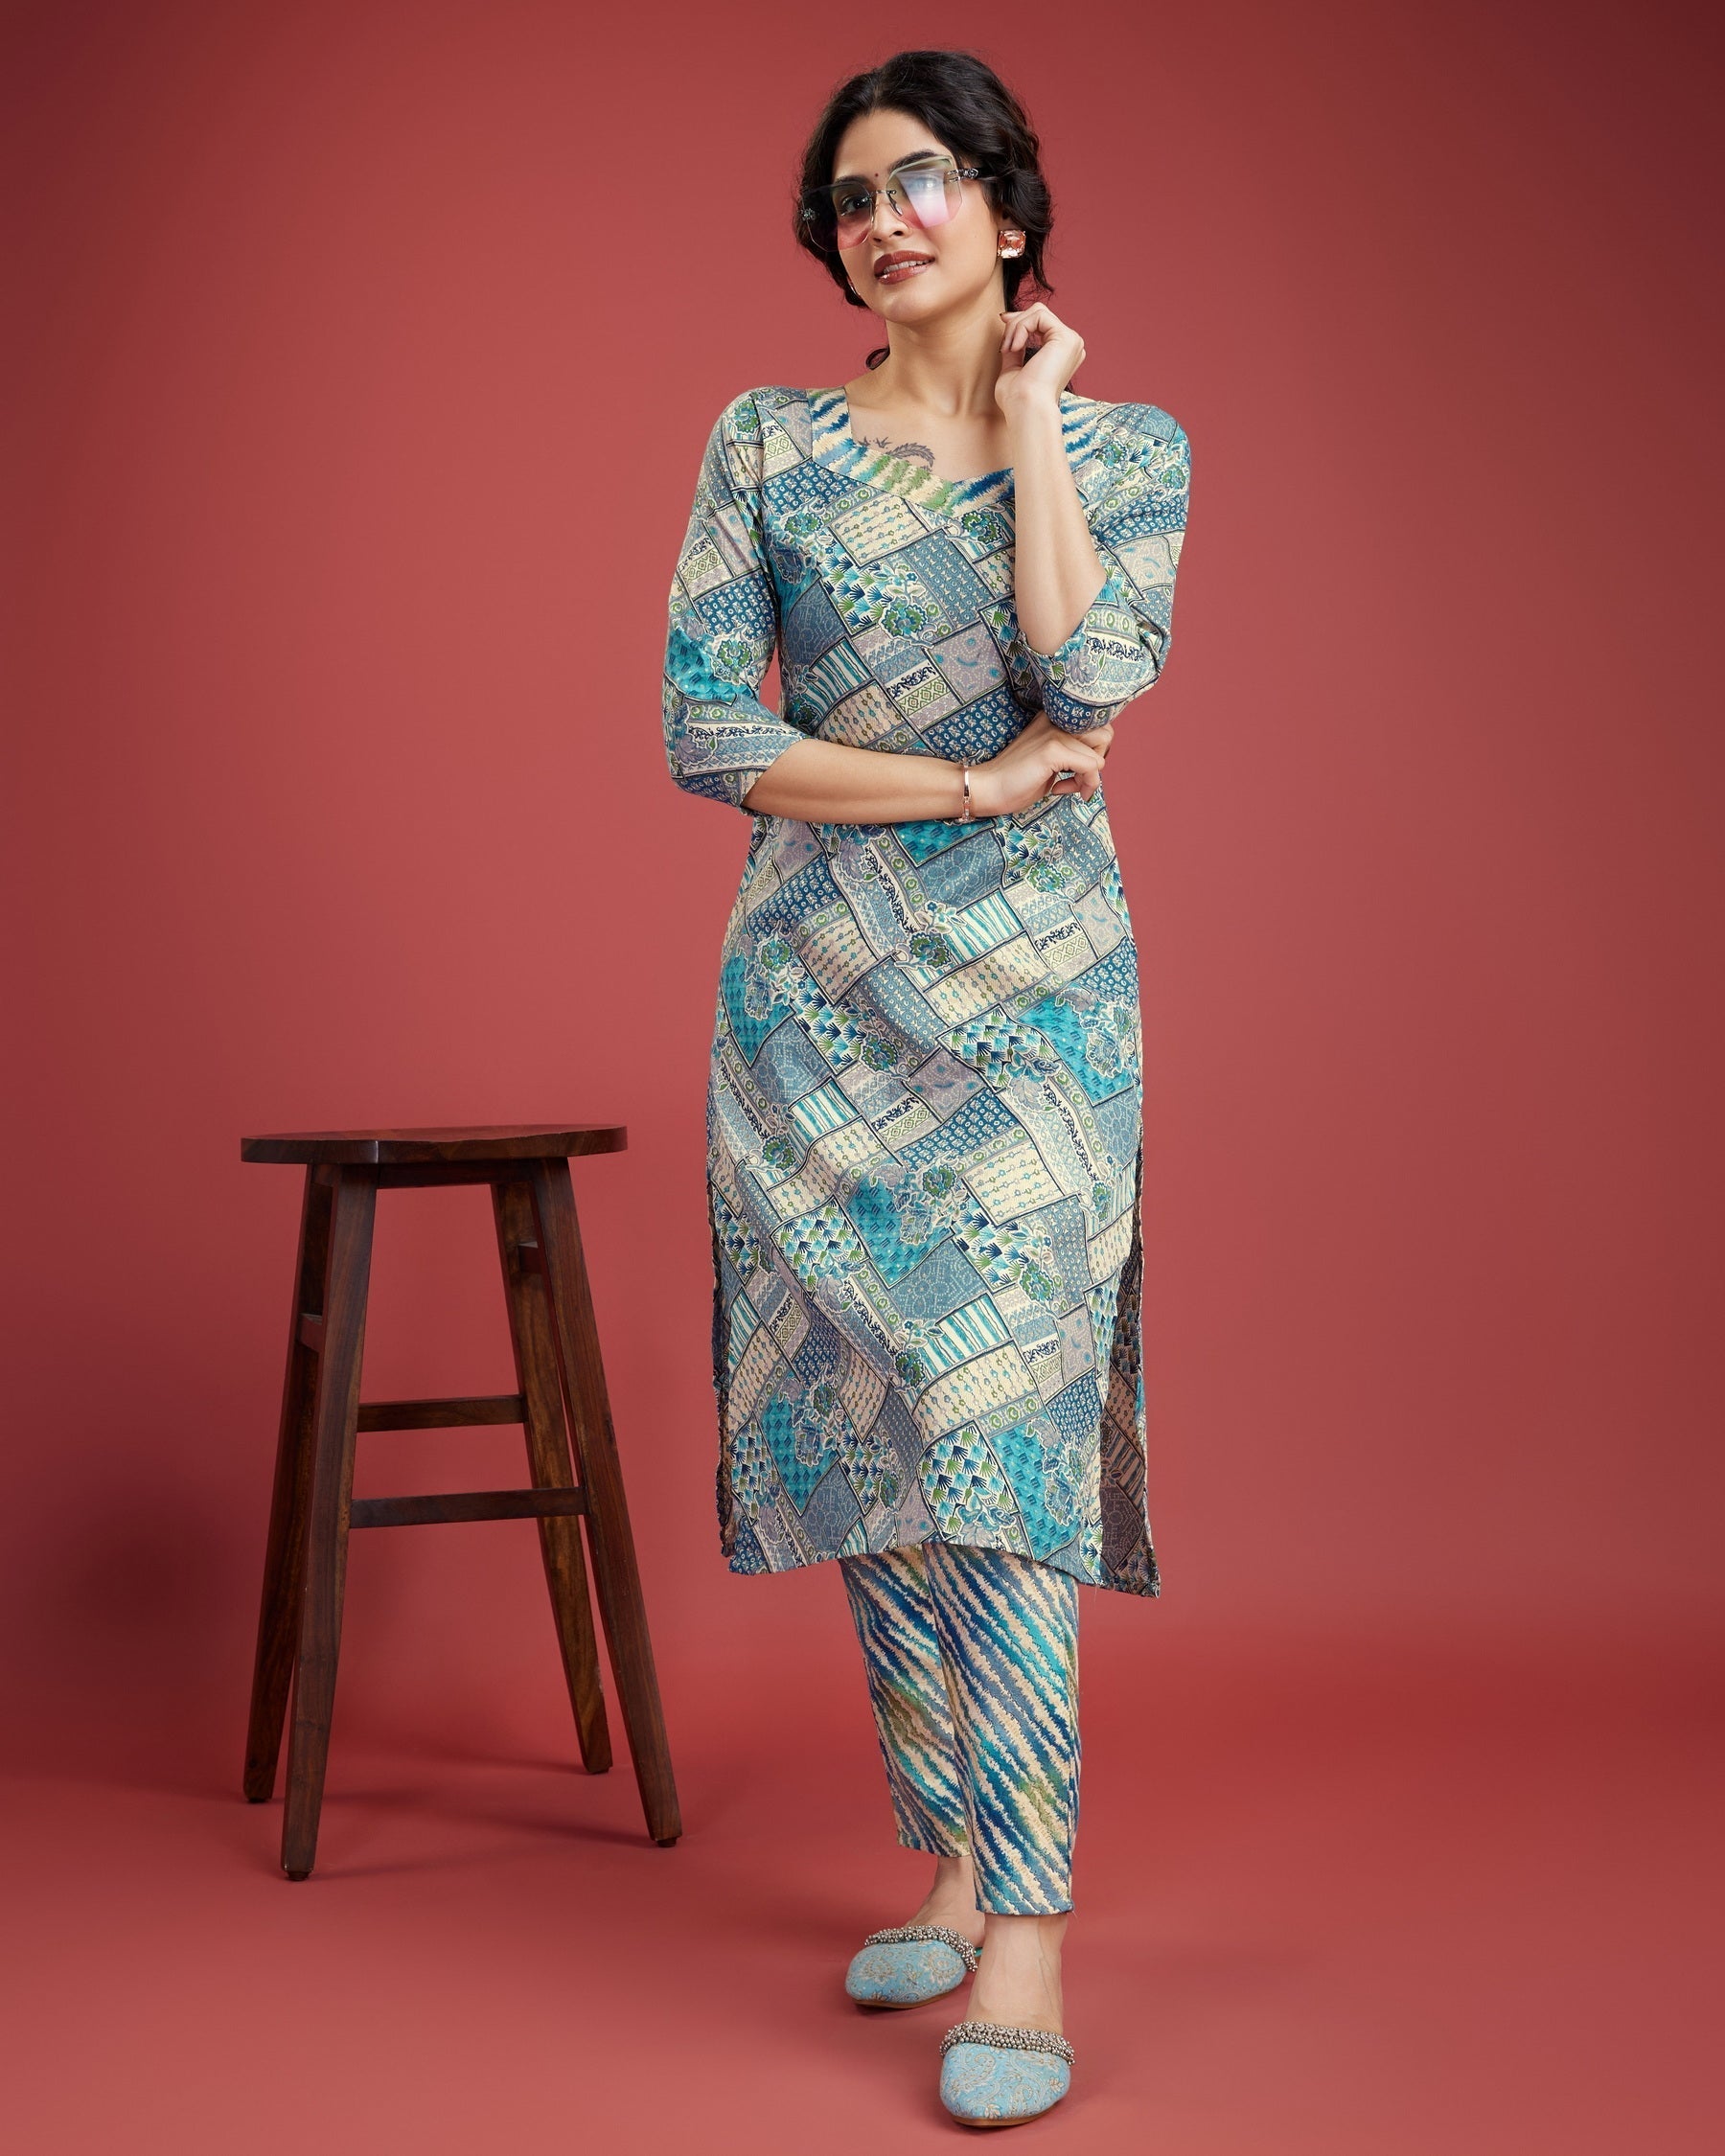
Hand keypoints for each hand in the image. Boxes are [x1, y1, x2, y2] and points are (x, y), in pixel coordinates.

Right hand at [969, 713, 1113, 817]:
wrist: (988, 788)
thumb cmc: (1017, 780)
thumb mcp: (1051, 761)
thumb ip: (1072, 754)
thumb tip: (1098, 764)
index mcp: (1055, 719)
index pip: (1097, 726)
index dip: (1095, 752)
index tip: (1077, 771)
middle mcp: (1057, 720)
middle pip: (1106, 735)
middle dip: (1097, 762)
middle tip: (1077, 779)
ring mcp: (1055, 733)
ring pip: (1099, 756)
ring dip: (1088, 778)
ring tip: (1066, 786)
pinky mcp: (1053, 750)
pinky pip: (1091, 768)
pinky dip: (1082, 785)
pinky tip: (1058, 790)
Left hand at [994, 301, 1085, 420]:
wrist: (1027, 410)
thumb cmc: (1018, 400)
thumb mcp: (1013, 368)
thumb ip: (1015, 348)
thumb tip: (1009, 324)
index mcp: (1062, 354)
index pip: (1041, 323)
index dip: (1020, 322)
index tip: (1003, 326)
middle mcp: (1071, 346)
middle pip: (1039, 313)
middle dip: (1016, 324)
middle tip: (1004, 347)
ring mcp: (1072, 341)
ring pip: (1038, 312)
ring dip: (1016, 327)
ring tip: (1008, 349)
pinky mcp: (1067, 338)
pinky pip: (1038, 316)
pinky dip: (1021, 328)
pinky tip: (1015, 348)